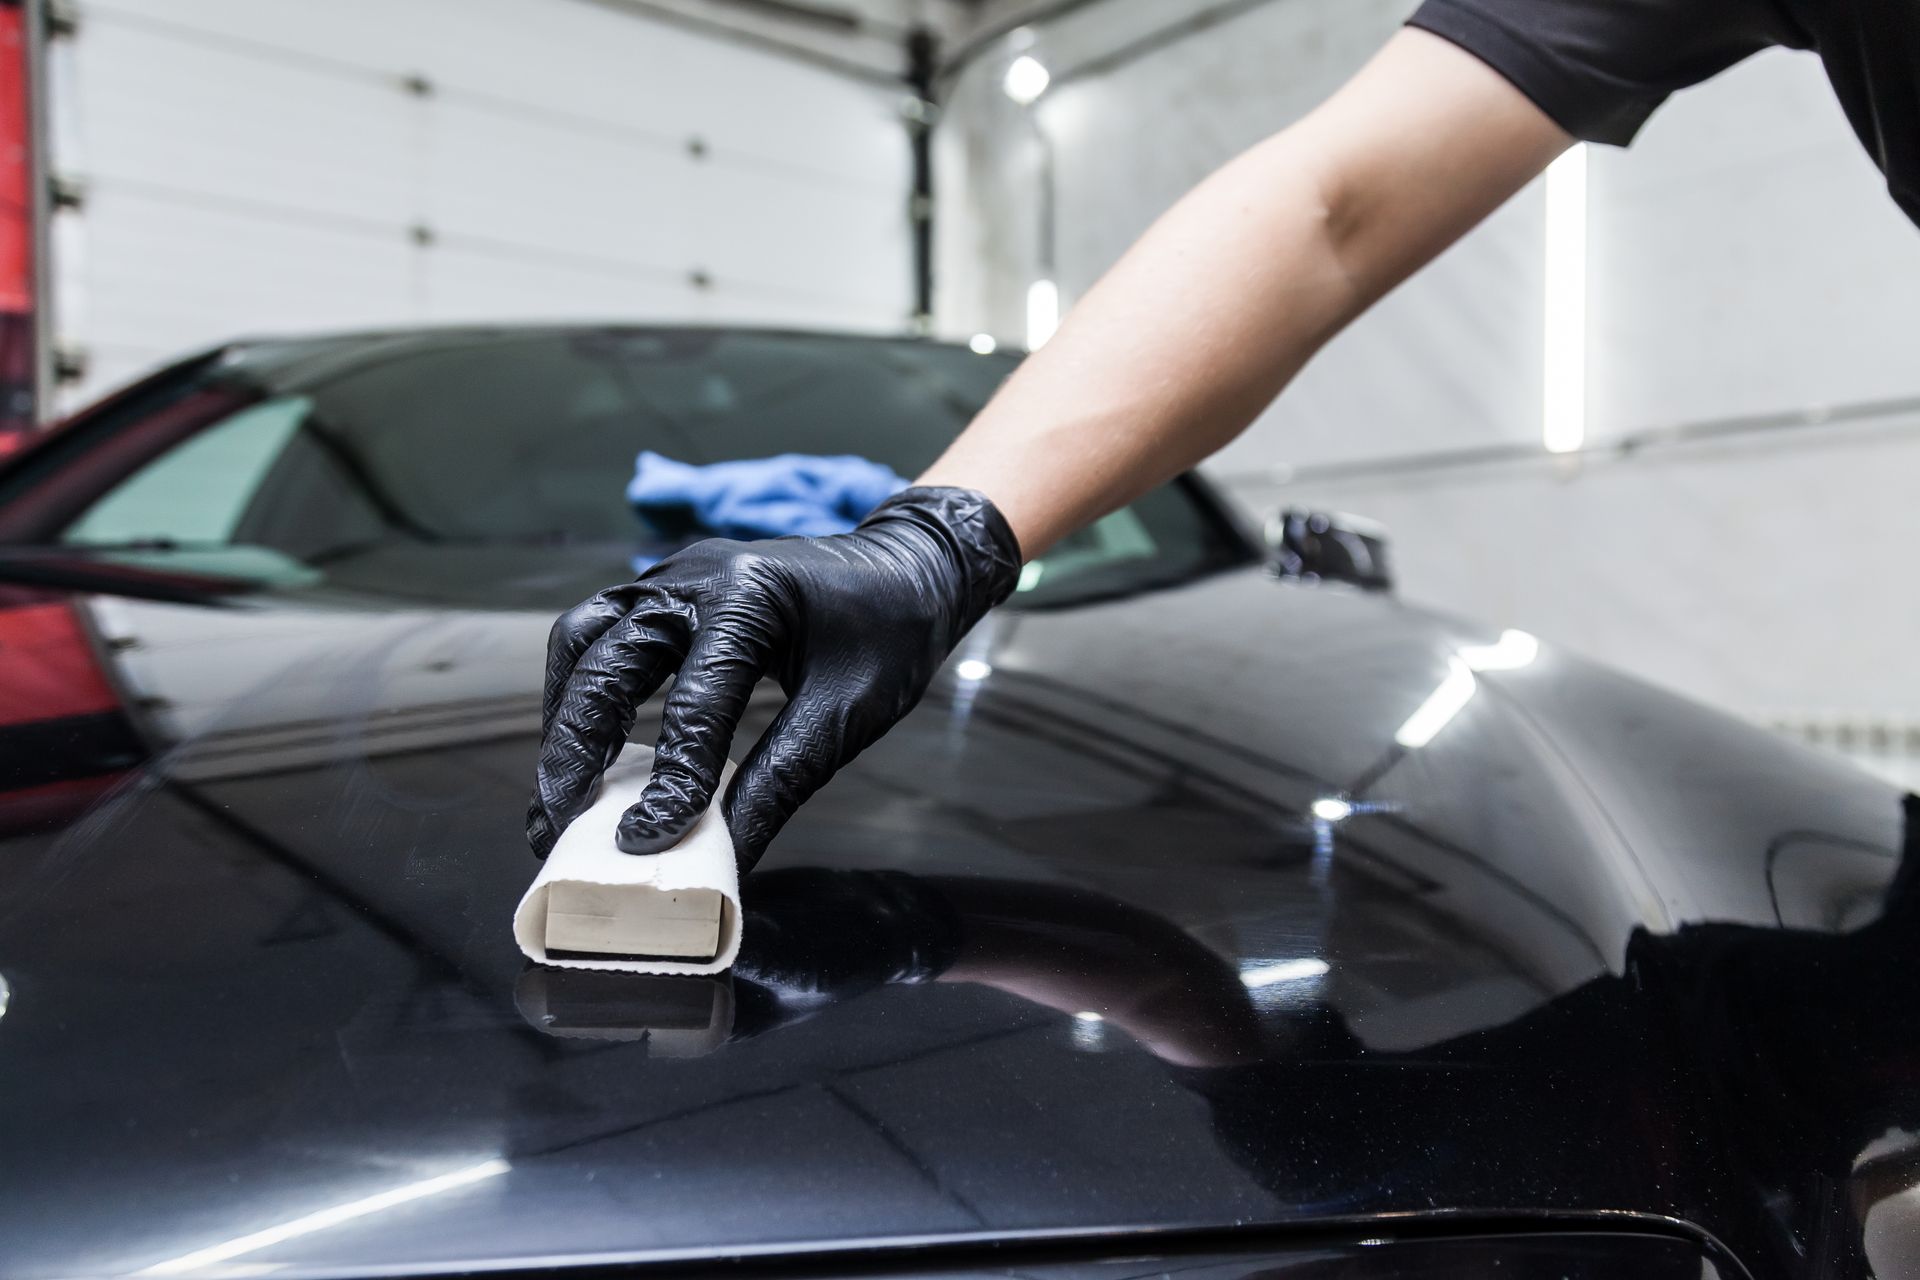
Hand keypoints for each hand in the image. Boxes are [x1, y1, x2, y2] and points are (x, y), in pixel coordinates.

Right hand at [527, 486, 1020, 869]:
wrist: (907, 568)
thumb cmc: (890, 635)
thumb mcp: (849, 715)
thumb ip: (781, 781)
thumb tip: (726, 859)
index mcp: (752, 595)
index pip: (696, 700)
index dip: (669, 779)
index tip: (642, 845)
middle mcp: (695, 575)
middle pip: (606, 659)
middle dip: (576, 746)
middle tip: (558, 822)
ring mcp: (672, 576)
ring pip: (584, 641)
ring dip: (564, 716)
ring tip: (558, 792)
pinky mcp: (664, 591)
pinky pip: (599, 636)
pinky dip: (579, 691)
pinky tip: (582, 747)